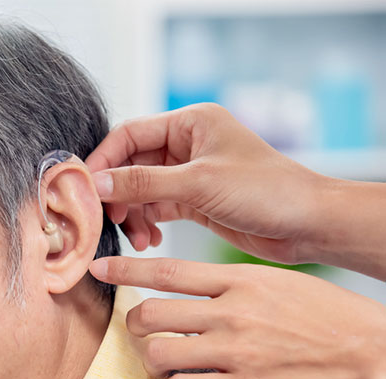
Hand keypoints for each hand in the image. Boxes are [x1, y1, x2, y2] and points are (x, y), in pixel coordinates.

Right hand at [86, 103, 324, 263]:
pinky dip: (148, 224)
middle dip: (118, 194)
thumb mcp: (198, 183)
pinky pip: (156, 208)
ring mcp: (189, 174)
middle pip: (131, 165)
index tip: (84, 189)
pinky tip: (150, 241)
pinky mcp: (194, 201)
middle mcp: (187, 144)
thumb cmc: (266, 191)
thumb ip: (143, 183)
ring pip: (141, 190)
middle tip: (108, 220)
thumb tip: (96, 184)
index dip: (103, 160)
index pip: (130, 135)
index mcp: (190, 123)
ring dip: (133, 215)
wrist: (308, 225)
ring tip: (139, 239)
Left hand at [89, 256, 385, 378]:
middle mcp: (231, 312)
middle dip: (135, 323)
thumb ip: (234, 284)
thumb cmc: (330, 317)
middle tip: (140, 330)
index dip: (126, 269)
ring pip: (160, 353)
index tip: (100, 267)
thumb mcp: (281, 283)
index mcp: (241, 280)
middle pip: (152, 312)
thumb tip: (198, 290)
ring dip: (152, 359)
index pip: (168, 269)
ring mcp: (235, 352)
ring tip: (163, 362)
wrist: (374, 355)